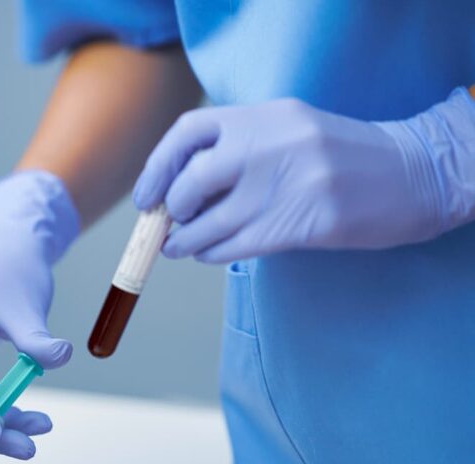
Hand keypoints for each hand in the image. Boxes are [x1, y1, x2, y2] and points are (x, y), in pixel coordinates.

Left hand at [133, 89, 474, 262]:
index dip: (158, 167)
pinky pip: (235, 245)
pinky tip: (208, 252)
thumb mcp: (287, 130)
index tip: (148, 196)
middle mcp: (271, 145)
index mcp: (264, 116)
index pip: (189, 132)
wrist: (410, 174)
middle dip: (174, 208)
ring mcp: (287, 185)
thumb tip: (173, 189)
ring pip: (210, 222)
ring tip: (178, 246)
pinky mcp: (303, 223)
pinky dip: (211, 253)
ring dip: (184, 240)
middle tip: (170, 221)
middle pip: (193, 181)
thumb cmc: (338, 156)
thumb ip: (237, 148)